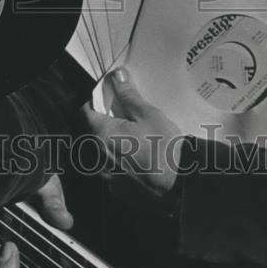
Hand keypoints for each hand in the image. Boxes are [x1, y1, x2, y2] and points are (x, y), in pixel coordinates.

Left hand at [82, 68, 182, 211]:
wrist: (182, 186)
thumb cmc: (165, 148)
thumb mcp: (148, 114)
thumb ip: (128, 95)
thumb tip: (117, 76)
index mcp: (101, 135)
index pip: (84, 112)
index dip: (95, 102)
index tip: (107, 99)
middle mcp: (98, 158)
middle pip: (91, 133)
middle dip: (103, 123)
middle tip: (122, 117)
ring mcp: (107, 177)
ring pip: (100, 154)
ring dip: (110, 144)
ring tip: (131, 139)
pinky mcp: (118, 191)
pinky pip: (111, 171)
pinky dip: (119, 162)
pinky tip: (137, 159)